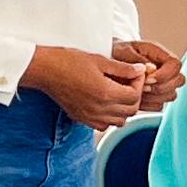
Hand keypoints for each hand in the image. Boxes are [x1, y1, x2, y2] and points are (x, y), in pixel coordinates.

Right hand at [25, 43, 162, 131]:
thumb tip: (140, 71)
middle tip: (130, 82)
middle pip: (131, 110)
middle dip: (135, 96)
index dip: (139, 83)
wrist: (45, 71)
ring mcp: (90, 117)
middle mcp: (99, 109)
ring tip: (119, 92)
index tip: (135, 73)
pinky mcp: (82, 119)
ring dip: (124, 108)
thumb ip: (123, 68)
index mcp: (105, 93)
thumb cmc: (69, 62)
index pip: (135, 96)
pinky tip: (106, 102)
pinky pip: (104, 125)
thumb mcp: (100, 60)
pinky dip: (110, 117)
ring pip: (120, 121)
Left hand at [113, 35, 186, 107]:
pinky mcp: (154, 95)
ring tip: (139, 92)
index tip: (148, 79)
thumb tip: (151, 69)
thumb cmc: (115, 54)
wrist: (106, 65)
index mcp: (158, 53)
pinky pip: (160, 105)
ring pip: (171, 95)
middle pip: (179, 80)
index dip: (165, 74)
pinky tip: (137, 99)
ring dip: (155, 97)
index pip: (175, 64)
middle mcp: (164, 68)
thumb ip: (136, 59)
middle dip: (161, 87)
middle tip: (143, 87)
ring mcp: (161, 82)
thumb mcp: (121, 52)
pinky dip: (149, 104)